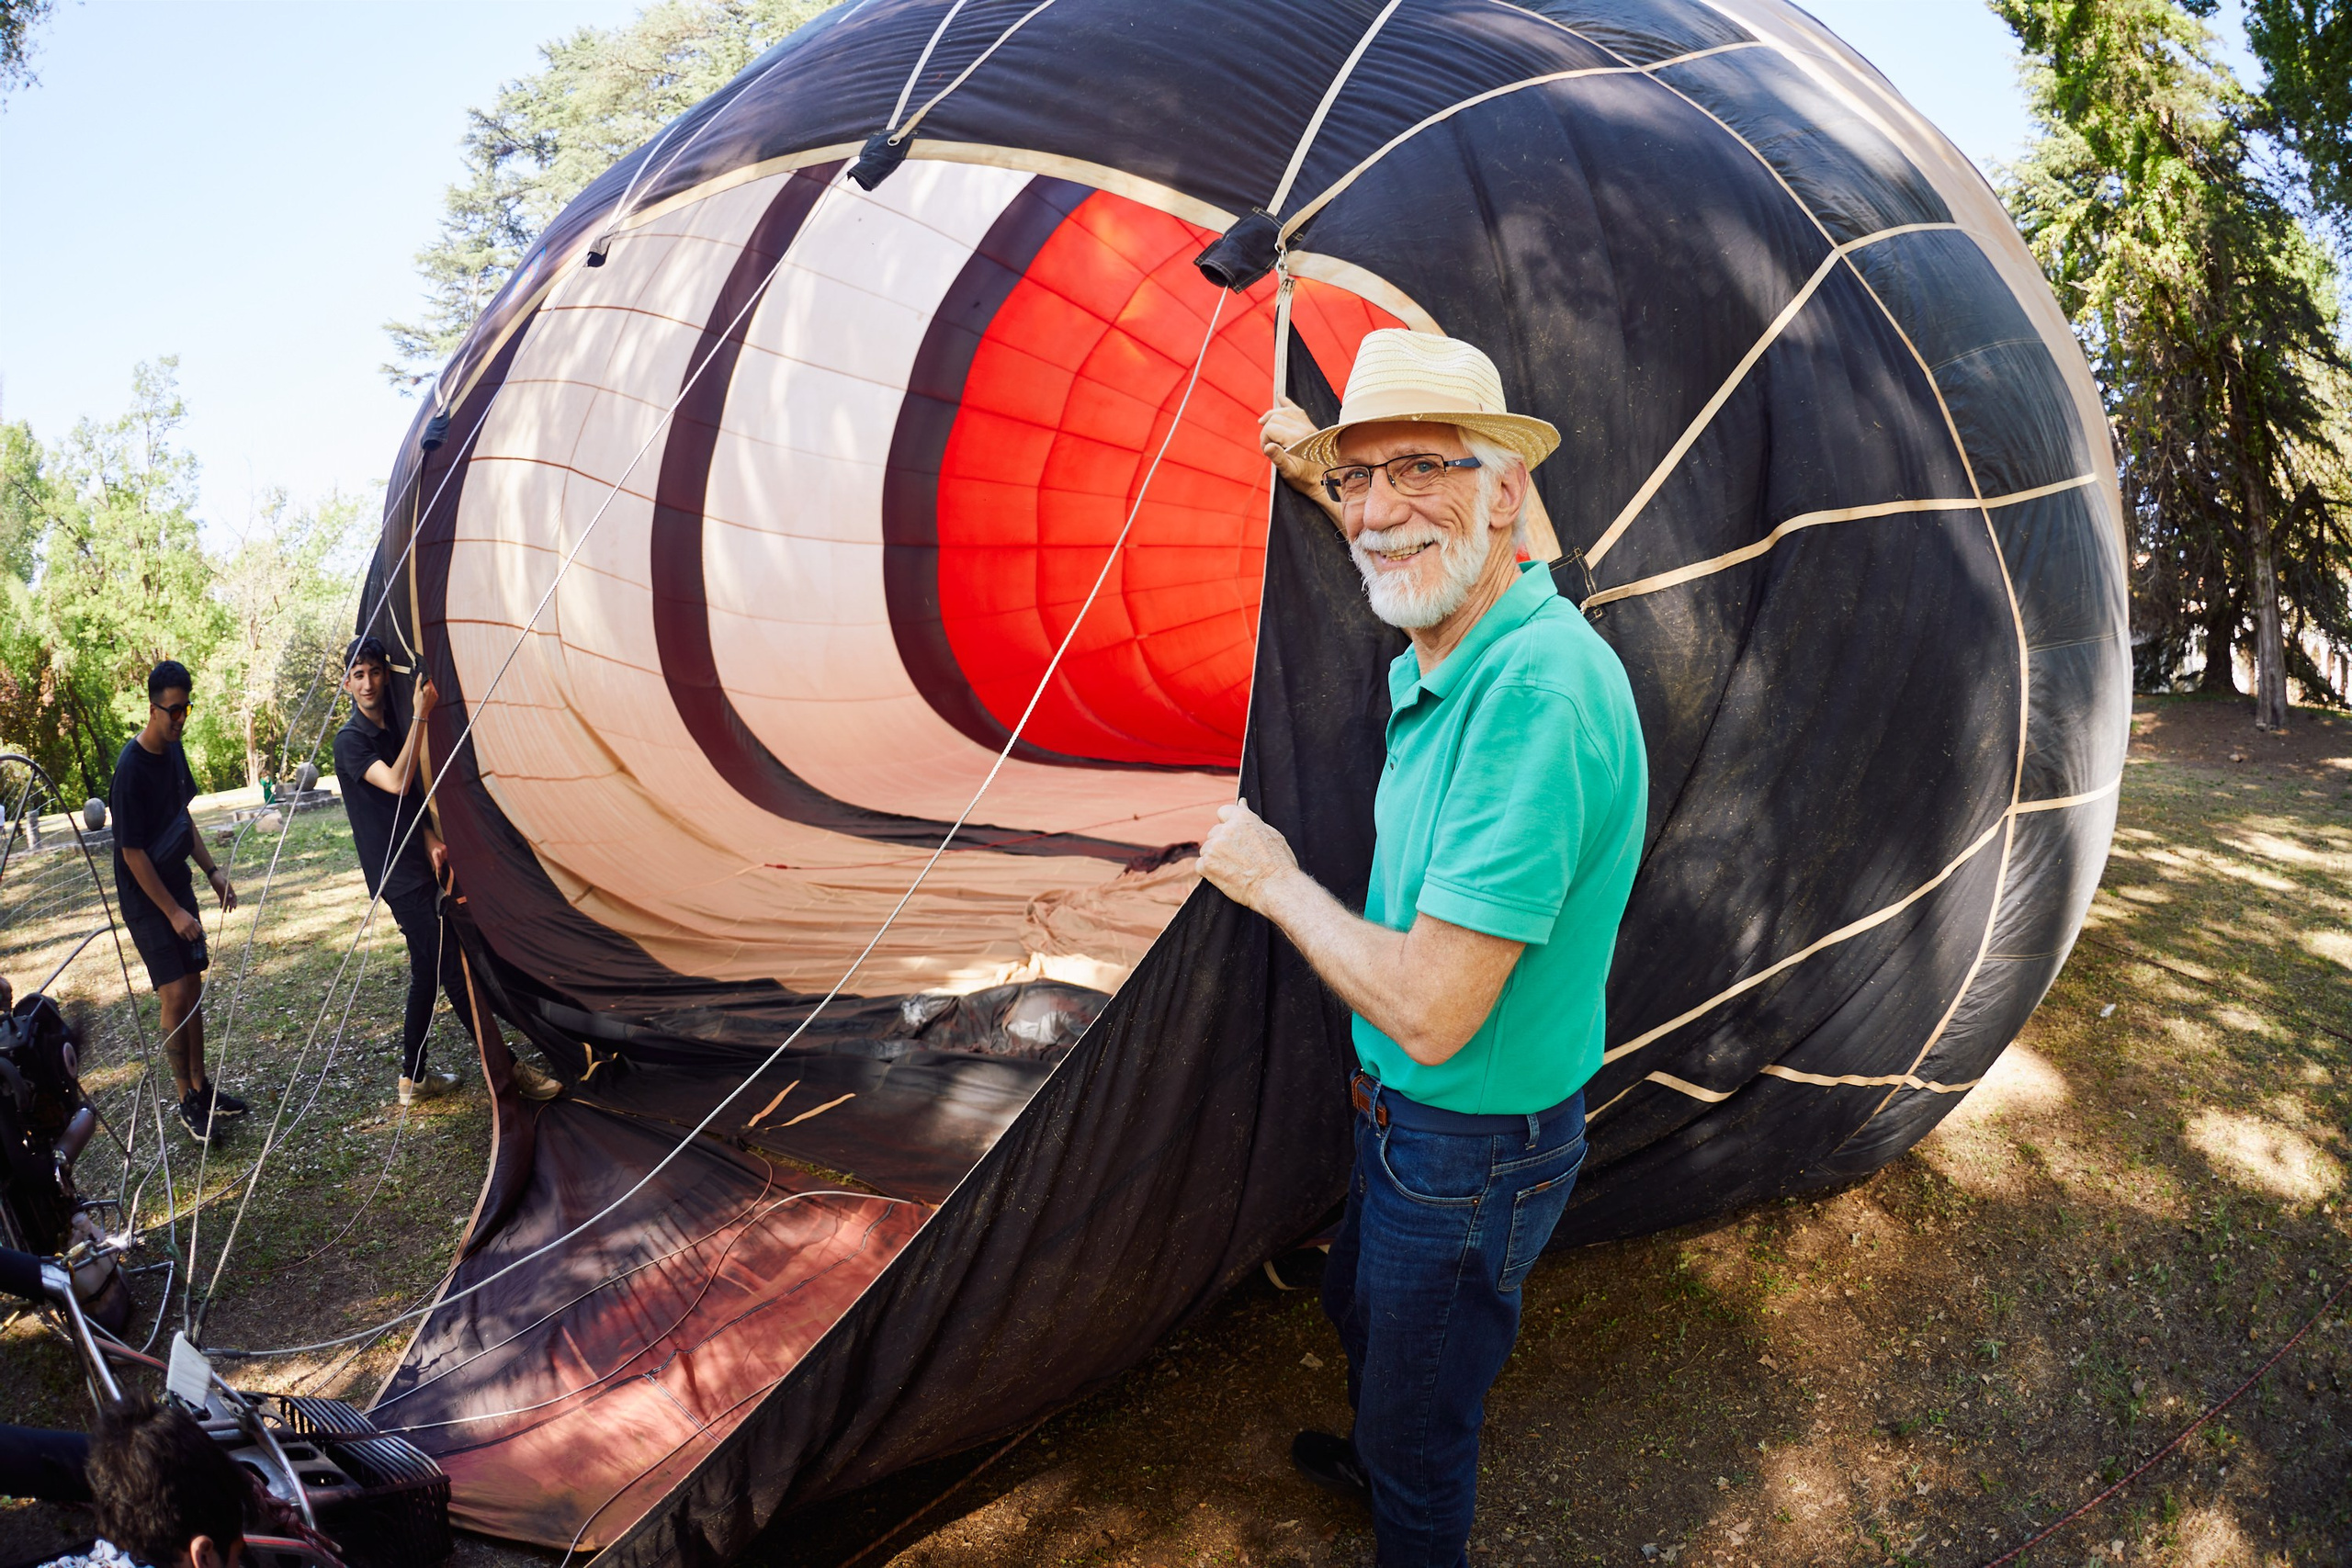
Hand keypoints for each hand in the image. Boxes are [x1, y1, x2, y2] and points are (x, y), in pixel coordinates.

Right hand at [169, 904, 202, 942]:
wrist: (174, 912)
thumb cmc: (183, 914)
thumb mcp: (191, 917)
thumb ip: (195, 923)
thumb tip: (199, 929)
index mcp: (193, 922)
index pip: (199, 930)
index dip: (199, 932)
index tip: (198, 932)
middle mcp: (189, 926)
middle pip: (195, 936)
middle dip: (196, 936)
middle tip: (194, 935)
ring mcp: (184, 929)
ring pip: (190, 938)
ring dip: (191, 937)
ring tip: (190, 936)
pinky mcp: (179, 931)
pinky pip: (184, 937)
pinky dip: (185, 937)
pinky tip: (184, 934)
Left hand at [207, 865, 235, 912]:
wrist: (213, 876)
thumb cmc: (218, 879)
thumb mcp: (222, 884)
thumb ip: (226, 890)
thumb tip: (231, 896)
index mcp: (230, 890)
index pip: (234, 897)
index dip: (235, 903)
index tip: (234, 908)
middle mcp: (228, 892)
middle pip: (230, 900)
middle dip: (230, 906)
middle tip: (229, 912)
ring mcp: (224, 893)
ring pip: (226, 901)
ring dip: (226, 906)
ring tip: (224, 912)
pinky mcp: (220, 893)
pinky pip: (222, 900)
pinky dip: (222, 904)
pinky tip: (220, 908)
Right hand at [413, 670, 440, 720]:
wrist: (422, 712)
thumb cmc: (418, 702)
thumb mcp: (416, 691)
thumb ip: (418, 682)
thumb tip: (420, 674)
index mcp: (429, 688)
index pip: (427, 679)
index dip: (424, 680)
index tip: (421, 682)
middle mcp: (433, 690)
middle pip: (430, 683)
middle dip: (425, 685)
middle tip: (420, 690)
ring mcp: (435, 694)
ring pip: (432, 688)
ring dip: (428, 688)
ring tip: (422, 694)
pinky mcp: (436, 698)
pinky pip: (433, 692)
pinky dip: (430, 692)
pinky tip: (425, 696)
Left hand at [428, 838, 449, 879]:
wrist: (429, 835)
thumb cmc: (426, 845)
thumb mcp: (426, 854)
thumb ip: (431, 862)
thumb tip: (434, 870)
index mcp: (435, 853)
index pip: (438, 864)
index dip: (439, 871)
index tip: (440, 876)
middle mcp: (441, 851)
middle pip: (442, 862)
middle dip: (439, 866)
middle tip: (438, 870)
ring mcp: (444, 849)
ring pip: (444, 859)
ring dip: (441, 861)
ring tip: (437, 860)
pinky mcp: (445, 847)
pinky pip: (445, 855)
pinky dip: (442, 857)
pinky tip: (439, 855)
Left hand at [1197, 797, 1298, 913]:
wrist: (1275, 887)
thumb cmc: (1279, 863)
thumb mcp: (1271, 834)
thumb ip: (1251, 818)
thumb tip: (1241, 803)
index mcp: (1242, 819)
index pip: (1224, 812)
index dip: (1228, 824)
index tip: (1233, 836)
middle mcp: (1225, 830)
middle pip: (1214, 833)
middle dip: (1222, 843)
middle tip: (1239, 858)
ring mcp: (1214, 847)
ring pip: (1207, 849)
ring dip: (1215, 857)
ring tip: (1234, 869)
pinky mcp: (1207, 865)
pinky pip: (1201, 865)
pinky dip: (1209, 871)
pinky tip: (1225, 876)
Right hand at [1258, 399, 1328, 501]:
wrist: (1325, 481)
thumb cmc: (1306, 478)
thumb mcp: (1289, 472)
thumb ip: (1278, 458)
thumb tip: (1266, 446)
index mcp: (1296, 439)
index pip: (1271, 428)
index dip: (1263, 439)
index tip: (1266, 450)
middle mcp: (1303, 429)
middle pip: (1276, 418)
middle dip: (1266, 429)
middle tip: (1267, 444)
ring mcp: (1308, 426)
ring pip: (1285, 411)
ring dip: (1272, 415)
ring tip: (1263, 422)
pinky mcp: (1310, 427)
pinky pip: (1298, 410)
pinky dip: (1288, 404)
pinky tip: (1280, 398)